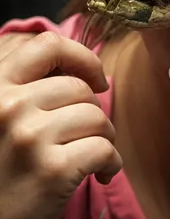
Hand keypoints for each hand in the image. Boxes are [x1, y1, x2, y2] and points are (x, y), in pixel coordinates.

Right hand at [0, 32, 121, 218]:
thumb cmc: (4, 166)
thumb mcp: (4, 116)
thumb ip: (32, 88)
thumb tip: (87, 70)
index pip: (48, 44)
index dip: (82, 57)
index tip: (97, 78)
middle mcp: (8, 107)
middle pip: (80, 88)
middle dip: (93, 111)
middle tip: (84, 135)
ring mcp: (29, 136)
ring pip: (97, 117)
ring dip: (103, 137)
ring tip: (87, 155)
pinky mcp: (52, 169)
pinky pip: (105, 149)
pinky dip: (111, 163)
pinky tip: (99, 174)